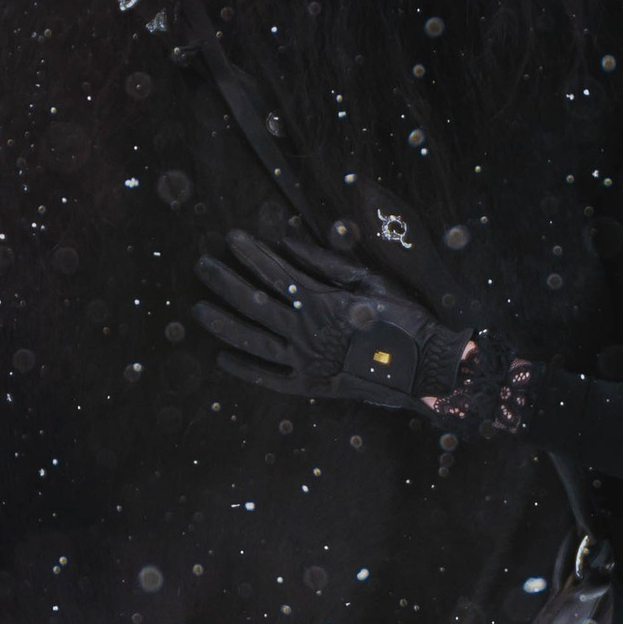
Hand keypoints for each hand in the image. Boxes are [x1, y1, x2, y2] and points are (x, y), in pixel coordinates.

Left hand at [194, 229, 533, 434]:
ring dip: (223, 323)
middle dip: (224, 282)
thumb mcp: (368, 279)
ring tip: (198, 309)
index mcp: (320, 302)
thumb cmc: (401, 317)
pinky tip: (223, 358)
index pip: (274, 273)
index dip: (250, 254)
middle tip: (201, 265)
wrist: (424, 367)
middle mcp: (305, 332)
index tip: (230, 237)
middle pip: (253, 304)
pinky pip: (268, 378)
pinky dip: (244, 369)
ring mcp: (304, 362)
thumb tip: (286, 236)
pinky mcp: (309, 387)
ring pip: (252, 341)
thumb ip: (324, 260)